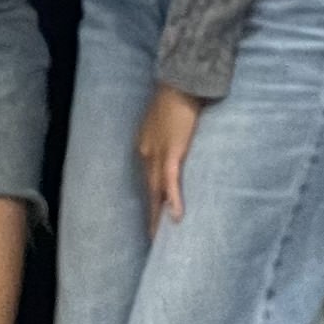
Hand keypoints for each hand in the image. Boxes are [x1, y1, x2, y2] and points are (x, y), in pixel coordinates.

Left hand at [138, 87, 203, 228]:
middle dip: (150, 214)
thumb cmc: (174, 100)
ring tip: (158, 236)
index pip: (146, 179)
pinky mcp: (173, 153)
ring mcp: (158, 154)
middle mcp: (146, 153)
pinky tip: (177, 216)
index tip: (151, 215)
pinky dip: (173, 199)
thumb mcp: (165, 122)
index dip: (149, 198)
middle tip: (151, 237)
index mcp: (145, 146)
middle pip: (148, 190)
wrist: (179, 85)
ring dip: (157, 215)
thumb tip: (174, 146)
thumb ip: (166, 136)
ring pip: (156, 191)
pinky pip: (171, 181)